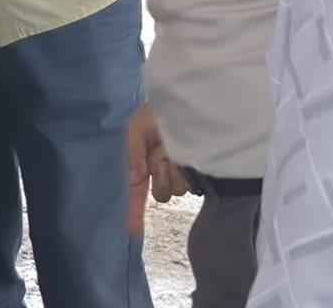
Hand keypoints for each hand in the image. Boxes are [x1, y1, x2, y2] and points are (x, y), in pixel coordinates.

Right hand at [126, 105, 187, 235]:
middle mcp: (164, 168)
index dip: (133, 210)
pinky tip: (187, 158)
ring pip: (176, 190)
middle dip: (159, 181)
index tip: (131, 231)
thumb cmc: (161, 111)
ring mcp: (183, 170)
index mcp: (146, 159)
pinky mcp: (201, 171)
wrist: (193, 101)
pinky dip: (187, 174)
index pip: (137, 190)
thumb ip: (133, 152)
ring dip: (173, 176)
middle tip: (161, 163)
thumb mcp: (137, 127)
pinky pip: (191, 184)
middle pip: (159, 193)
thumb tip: (137, 178)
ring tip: (174, 154)